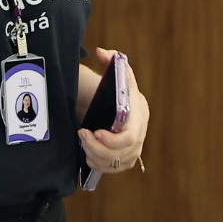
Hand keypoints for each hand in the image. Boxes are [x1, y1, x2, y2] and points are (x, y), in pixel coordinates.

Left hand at [78, 47, 149, 175]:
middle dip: (98, 147)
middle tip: (82, 135)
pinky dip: (98, 163)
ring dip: (95, 155)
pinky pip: (112, 169)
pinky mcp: (126, 160)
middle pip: (121, 153)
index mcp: (140, 115)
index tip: (93, 132)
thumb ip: (112, 60)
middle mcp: (140, 134)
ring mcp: (135, 149)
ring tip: (83, 142)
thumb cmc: (116, 90)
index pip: (129, 136)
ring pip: (114, 163)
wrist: (116, 105)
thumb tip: (101, 52)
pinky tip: (88, 152)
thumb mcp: (117, 74)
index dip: (111, 139)